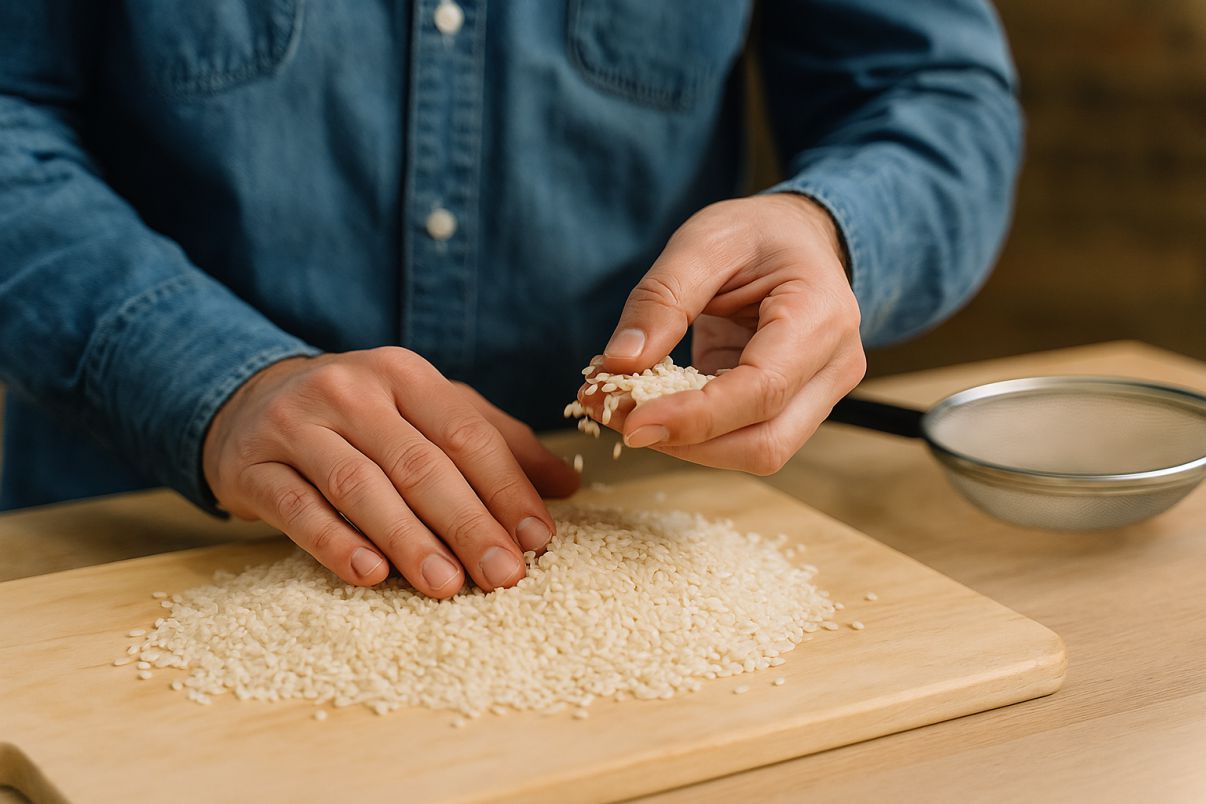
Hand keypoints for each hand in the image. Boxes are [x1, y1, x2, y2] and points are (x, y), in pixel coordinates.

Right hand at [202, 348, 579, 595]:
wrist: (250, 403)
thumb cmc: (362, 417)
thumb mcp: (428, 412)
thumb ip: (497, 442)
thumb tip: (568, 487)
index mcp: (405, 374)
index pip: (466, 433)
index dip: (505, 488)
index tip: (539, 539)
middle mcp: (351, 391)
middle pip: (419, 464)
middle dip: (468, 524)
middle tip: (504, 575)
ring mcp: (296, 425)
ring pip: (361, 486)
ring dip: (409, 540)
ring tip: (447, 585)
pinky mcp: (252, 466)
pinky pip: (298, 508)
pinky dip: (335, 543)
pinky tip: (371, 574)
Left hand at [583, 194, 864, 473]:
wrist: (796, 239)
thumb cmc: (757, 234)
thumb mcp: (702, 242)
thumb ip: (662, 299)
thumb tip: (620, 363)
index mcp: (820, 315)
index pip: (764, 389)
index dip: (697, 417)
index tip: (633, 422)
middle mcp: (832, 366)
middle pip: (765, 441)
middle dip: (685, 441)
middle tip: (612, 414)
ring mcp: (818, 394)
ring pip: (756, 451)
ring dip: (684, 444)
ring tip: (621, 409)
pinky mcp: (791, 409)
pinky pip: (742, 438)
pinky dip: (690, 433)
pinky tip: (646, 406)